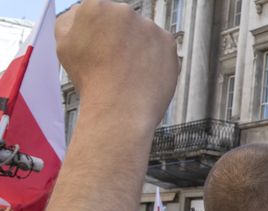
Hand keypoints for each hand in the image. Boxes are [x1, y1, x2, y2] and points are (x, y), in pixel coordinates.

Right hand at [56, 0, 178, 133]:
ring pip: (142, 33)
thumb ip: (71, 21)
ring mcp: (149, 25)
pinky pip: (160, 46)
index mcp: (94, 6)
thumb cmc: (89, 79)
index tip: (99, 50)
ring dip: (137, 47)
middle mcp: (123, 10)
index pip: (98, 13)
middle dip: (119, 37)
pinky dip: (155, 58)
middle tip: (114, 62)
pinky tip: (144, 73)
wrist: (120, 108)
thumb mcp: (63, 45)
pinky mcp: (168, 41)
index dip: (98, 34)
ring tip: (129, 71)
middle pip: (121, 21)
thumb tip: (81, 12)